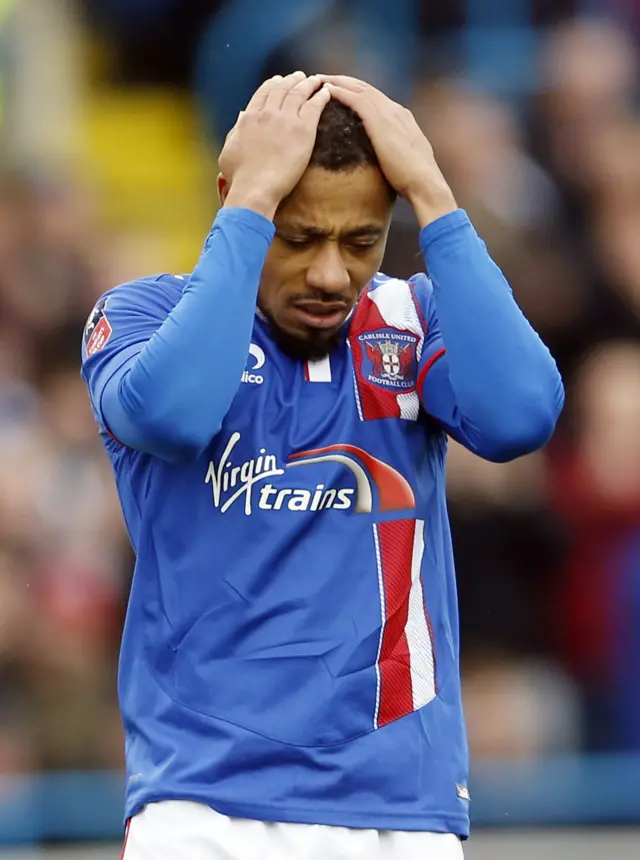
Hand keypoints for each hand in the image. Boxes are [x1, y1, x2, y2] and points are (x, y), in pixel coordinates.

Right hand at [220, 72, 330, 218]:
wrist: (256, 188)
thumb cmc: (240, 178)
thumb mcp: (228, 152)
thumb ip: (234, 132)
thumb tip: (241, 117)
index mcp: (249, 118)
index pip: (262, 94)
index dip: (272, 85)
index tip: (278, 80)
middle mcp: (267, 114)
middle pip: (282, 90)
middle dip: (291, 80)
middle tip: (299, 76)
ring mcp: (285, 120)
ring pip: (299, 93)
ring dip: (307, 84)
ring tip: (315, 80)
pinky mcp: (303, 130)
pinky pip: (314, 106)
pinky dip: (321, 96)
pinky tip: (326, 92)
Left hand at [320, 75, 456, 227]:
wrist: (425, 182)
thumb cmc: (415, 180)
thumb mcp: (404, 160)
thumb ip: (395, 152)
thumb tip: (388, 160)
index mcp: (402, 118)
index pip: (376, 99)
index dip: (357, 93)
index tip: (342, 91)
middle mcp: (395, 110)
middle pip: (365, 88)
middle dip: (345, 81)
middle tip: (325, 79)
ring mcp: (388, 113)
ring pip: (359, 89)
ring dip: (338, 82)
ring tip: (320, 79)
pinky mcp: (380, 121)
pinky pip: (356, 99)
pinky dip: (340, 92)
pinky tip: (326, 90)